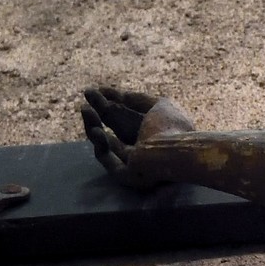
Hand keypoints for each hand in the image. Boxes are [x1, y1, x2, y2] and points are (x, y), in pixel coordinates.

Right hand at [80, 85, 196, 188]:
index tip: (96, 90)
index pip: (124, 117)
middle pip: (114, 128)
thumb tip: (118, 94)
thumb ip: (139, 100)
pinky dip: (100, 144)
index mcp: (150, 133)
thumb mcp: (159, 105)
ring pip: (106, 143)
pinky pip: (107, 159)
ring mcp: (133, 163)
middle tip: (86, 96)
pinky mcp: (126, 175)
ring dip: (93, 125)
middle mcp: (141, 148)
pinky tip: (96, 129)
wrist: (179, 150)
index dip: (110, 103)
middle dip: (99, 111)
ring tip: (85, 109)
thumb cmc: (174, 128)